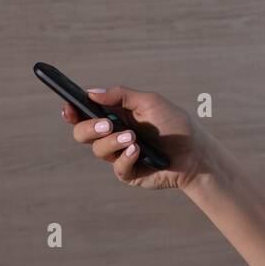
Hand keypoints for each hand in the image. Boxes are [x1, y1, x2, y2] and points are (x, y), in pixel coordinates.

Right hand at [63, 86, 207, 190]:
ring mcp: (119, 155)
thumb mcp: (149, 102)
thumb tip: (91, 92)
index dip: (72, 111)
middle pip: (82, 133)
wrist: (195, 152)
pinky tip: (139, 152)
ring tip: (134, 139)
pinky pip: (117, 167)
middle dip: (89, 128)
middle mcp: (113, 135)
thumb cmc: (175, 125)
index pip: (85, 113)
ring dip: (113, 142)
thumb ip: (121, 96)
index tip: (69, 109)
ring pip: (98, 150)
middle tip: (107, 125)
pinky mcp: (128, 173)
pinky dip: (126, 158)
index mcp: (115, 115)